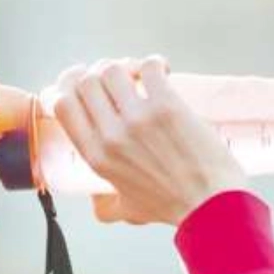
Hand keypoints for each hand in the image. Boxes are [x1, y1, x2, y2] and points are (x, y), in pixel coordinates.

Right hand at [49, 55, 249, 225]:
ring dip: (125, 66)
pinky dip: (154, 64)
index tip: (81, 83)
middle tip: (116, 77)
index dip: (68, 86)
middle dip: (97, 72)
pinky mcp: (167, 106)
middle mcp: (111, 135)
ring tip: (139, 74)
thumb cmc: (172, 208)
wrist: (210, 205)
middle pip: (85, 81)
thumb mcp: (126, 210)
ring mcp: (138, 118)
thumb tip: (95, 203)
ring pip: (113, 69)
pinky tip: (163, 71)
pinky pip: (149, 67)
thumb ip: (105, 207)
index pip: (63, 106)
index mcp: (96, 156)